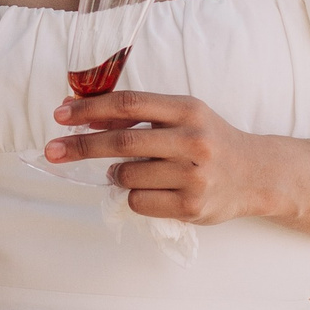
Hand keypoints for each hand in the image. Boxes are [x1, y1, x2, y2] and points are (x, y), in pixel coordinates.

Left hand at [45, 90, 275, 225]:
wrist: (257, 174)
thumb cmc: (209, 140)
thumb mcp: (183, 116)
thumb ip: (141, 115)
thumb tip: (84, 115)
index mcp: (187, 109)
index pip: (128, 104)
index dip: (89, 109)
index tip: (60, 114)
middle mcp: (192, 139)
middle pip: (120, 143)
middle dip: (79, 145)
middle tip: (52, 150)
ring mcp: (193, 175)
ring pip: (125, 176)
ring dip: (116, 174)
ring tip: (138, 171)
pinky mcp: (191, 206)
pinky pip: (137, 201)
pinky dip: (133, 196)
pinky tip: (154, 190)